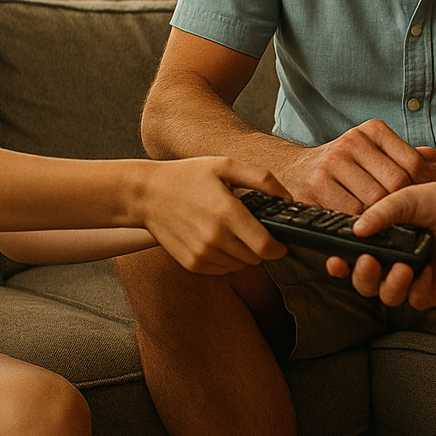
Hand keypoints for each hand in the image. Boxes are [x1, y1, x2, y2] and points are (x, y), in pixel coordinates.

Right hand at [143, 157, 290, 273]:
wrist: (146, 194)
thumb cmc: (187, 176)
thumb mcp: (226, 166)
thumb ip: (262, 180)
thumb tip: (289, 198)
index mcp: (227, 213)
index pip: (266, 247)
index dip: (279, 247)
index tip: (280, 241)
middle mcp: (215, 238)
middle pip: (256, 258)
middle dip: (261, 247)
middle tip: (251, 228)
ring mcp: (202, 254)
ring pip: (240, 265)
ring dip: (243, 253)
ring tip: (230, 231)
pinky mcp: (192, 264)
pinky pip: (223, 269)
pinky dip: (226, 259)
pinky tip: (216, 239)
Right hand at [277, 121, 433, 213]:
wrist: (294, 170)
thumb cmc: (342, 165)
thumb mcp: (371, 151)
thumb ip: (402, 155)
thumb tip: (433, 156)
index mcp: (372, 130)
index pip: (413, 162)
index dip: (418, 186)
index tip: (412, 199)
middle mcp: (353, 140)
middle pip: (396, 183)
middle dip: (399, 203)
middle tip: (396, 214)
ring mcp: (334, 162)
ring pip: (376, 200)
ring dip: (379, 215)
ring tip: (378, 219)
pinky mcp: (319, 185)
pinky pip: (353, 212)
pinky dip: (360, 222)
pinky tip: (359, 222)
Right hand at [325, 182, 435, 309]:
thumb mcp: (408, 198)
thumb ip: (382, 212)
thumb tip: (356, 229)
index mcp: (379, 241)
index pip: (350, 258)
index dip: (338, 264)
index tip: (334, 260)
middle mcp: (390, 261)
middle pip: (364, 282)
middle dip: (362, 276)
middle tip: (369, 262)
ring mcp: (410, 277)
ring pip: (387, 296)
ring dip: (390, 284)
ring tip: (402, 267)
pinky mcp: (431, 290)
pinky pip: (416, 299)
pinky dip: (418, 287)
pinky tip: (427, 269)